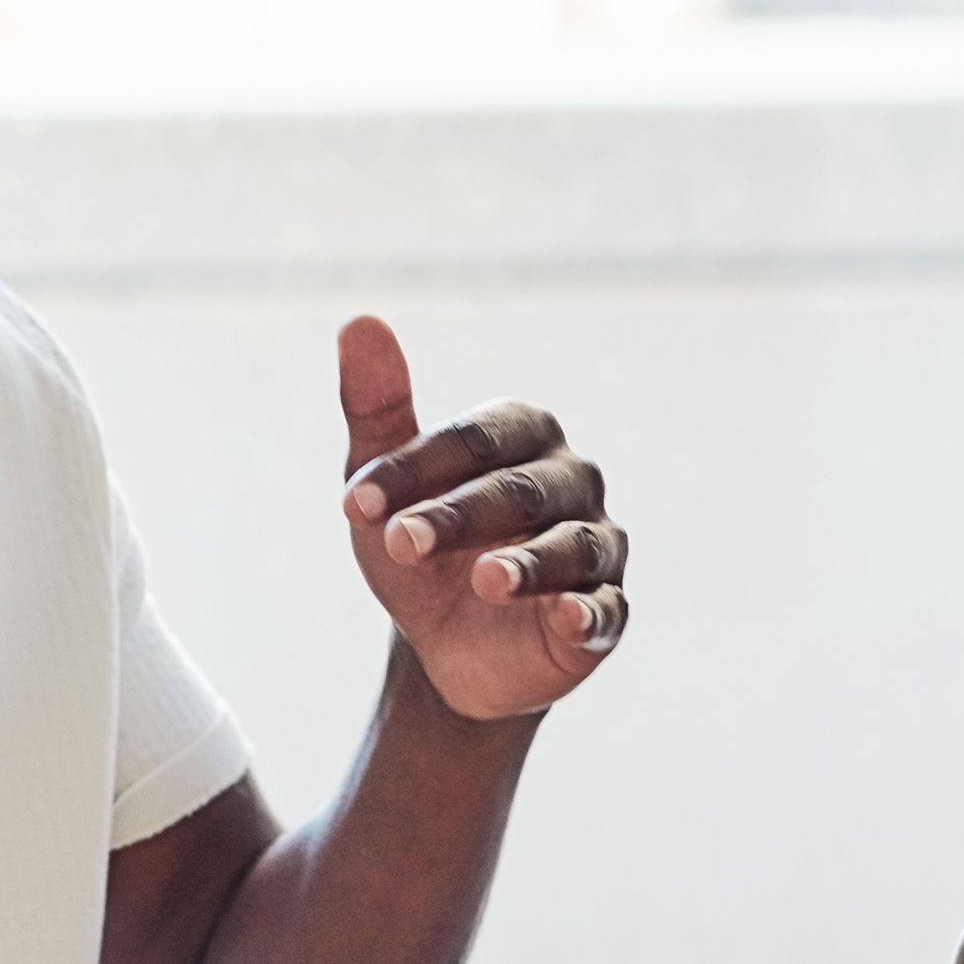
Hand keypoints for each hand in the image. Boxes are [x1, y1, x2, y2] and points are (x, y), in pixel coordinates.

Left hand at [334, 316, 624, 722]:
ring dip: (530, 562)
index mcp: (523, 435)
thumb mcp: (386, 484)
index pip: (475, 441)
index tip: (357, 503)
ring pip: (572, 546)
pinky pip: (605, 610)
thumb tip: (359, 321)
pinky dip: (588, 614)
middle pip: (521, 489)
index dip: (416, 469)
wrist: (443, 642)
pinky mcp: (604, 613)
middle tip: (402, 542)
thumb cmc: (422, 545)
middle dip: (460, 515)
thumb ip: (375, 407)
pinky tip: (565, 619)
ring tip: (486, 581)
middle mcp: (571, 480)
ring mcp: (595, 546)